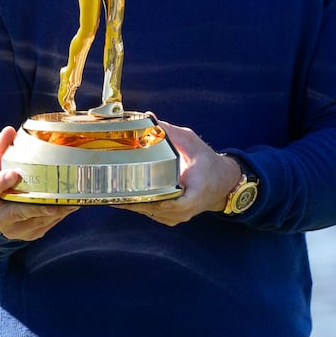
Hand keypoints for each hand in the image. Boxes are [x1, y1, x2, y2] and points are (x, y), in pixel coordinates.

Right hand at [0, 126, 78, 240]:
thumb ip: (0, 146)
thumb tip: (10, 131)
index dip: (2, 182)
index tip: (16, 174)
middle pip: (18, 211)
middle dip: (38, 205)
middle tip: (57, 196)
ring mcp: (12, 230)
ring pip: (37, 221)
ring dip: (55, 210)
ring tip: (72, 198)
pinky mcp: (28, 235)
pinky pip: (46, 226)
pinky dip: (59, 216)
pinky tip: (70, 205)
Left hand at [117, 121, 241, 226]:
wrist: (223, 183)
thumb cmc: (208, 162)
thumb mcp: (192, 143)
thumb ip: (171, 132)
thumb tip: (149, 118)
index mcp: (196, 192)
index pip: (177, 203)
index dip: (157, 200)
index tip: (140, 194)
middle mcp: (186, 209)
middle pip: (157, 208)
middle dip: (135, 199)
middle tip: (113, 188)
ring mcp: (179, 216)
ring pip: (152, 213)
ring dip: (134, 204)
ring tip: (112, 192)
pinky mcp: (172, 218)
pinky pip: (153, 213)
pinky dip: (140, 205)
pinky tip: (124, 197)